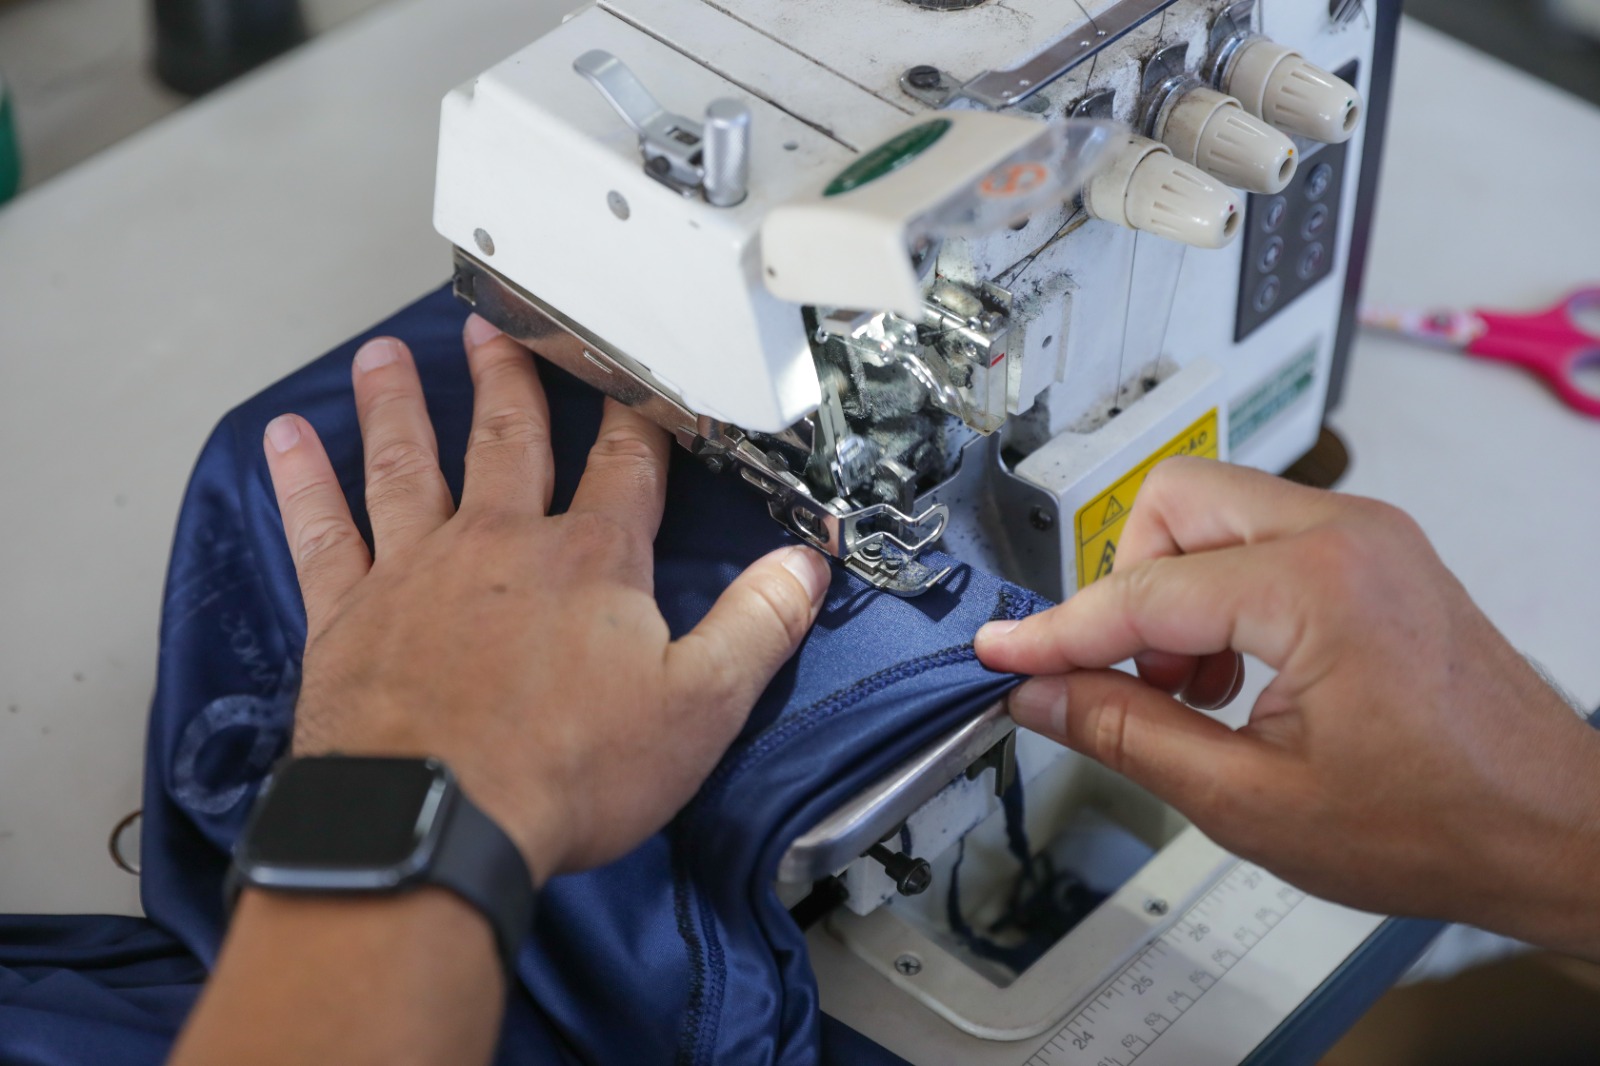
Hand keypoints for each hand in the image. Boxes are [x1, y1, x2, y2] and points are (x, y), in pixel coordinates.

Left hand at [261, 315, 831, 877]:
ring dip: (401, 406)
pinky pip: (322, 530)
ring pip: (409, 464)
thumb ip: (756, 627)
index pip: (626, 465)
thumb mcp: (697, 707)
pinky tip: (285, 439)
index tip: (635, 376)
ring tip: (389, 356)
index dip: (638, 417)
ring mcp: (415, 571)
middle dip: (509, 381)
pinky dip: (302, 481)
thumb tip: (804, 567)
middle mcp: (499, 544)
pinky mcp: (347, 614)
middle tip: (496, 329)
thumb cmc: (565, 773)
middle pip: (507, 440)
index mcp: (589, 562)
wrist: (434, 826)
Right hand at [975, 458, 1599, 952]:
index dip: (1057, 633)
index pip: (1142, 592)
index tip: (1002, 655)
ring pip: (1214, 513)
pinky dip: (1222, 594)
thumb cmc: (1440, 824)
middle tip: (1130, 676)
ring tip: (1193, 691)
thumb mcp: (1253, 804)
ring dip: (1175, 593)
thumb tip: (1044, 697)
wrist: (1556, 831)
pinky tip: (1235, 677)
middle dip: (1127, 586)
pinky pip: (1261, 538)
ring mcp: (1367, 537)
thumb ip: (1129, 737)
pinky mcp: (1375, 554)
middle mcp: (1346, 534)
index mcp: (1318, 586)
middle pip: (1173, 502)